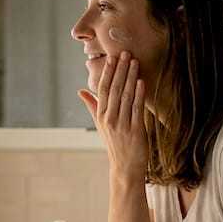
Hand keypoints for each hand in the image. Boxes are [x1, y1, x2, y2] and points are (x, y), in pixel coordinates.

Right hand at [78, 51, 146, 179]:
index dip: (108, 72)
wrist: (125, 169)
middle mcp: (110, 119)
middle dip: (120, 70)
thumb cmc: (115, 145)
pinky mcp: (136, 131)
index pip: (103, 89)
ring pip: (126, 97)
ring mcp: (122, 125)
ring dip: (130, 78)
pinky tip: (141, 82)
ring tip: (134, 62)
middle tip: (125, 53)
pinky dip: (139, 95)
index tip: (112, 57)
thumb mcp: (100, 125)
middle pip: (114, 90)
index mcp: (101, 116)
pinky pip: (137, 109)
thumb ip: (92, 106)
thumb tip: (80, 91)